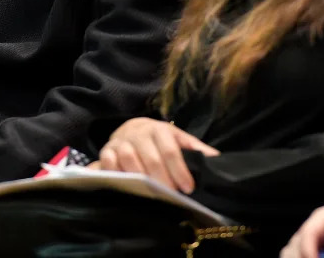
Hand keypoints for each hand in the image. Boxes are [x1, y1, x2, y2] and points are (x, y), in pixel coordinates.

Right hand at [97, 117, 219, 192]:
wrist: (132, 128)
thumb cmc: (160, 139)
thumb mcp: (179, 139)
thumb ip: (196, 149)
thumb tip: (218, 160)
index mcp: (160, 130)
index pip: (171, 150)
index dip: (180, 170)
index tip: (188, 188)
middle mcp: (139, 134)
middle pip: (151, 158)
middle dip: (163, 179)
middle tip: (171, 196)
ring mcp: (121, 142)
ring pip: (129, 159)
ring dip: (141, 179)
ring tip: (151, 194)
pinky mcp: (106, 150)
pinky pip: (108, 163)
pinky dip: (116, 174)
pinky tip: (127, 187)